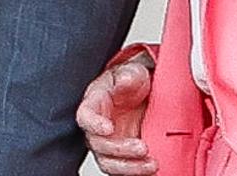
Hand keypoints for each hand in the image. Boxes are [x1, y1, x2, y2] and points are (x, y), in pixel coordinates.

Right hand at [76, 55, 156, 174]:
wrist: (144, 92)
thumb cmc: (132, 80)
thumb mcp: (131, 71)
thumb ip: (128, 76)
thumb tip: (124, 81)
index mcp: (94, 103)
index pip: (85, 117)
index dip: (94, 125)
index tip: (109, 128)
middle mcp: (98, 127)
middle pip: (99, 146)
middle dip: (120, 150)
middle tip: (143, 148)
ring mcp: (110, 143)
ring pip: (110, 163)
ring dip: (130, 168)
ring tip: (152, 164)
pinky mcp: (123, 156)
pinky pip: (124, 170)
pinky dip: (136, 172)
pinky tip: (151, 169)